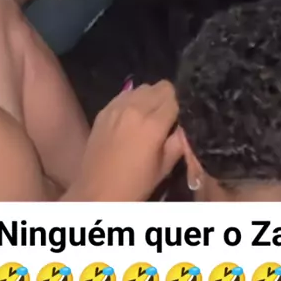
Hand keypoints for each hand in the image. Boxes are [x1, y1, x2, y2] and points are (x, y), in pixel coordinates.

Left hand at [67, 82, 181, 201]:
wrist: (96, 194)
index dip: (180, 108)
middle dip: (167, 100)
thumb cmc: (134, 185)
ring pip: (142, 87)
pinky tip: (131, 119)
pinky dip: (132, 101)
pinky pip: (124, 95)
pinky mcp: (103, 110)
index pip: (175, 97)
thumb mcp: (164, 168)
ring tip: (148, 118)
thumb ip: (179, 142)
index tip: (179, 121)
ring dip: (150, 98)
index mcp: (153, 124)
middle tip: (165, 119)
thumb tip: (184, 126)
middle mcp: (135, 108)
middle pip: (160, 87)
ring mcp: (116, 107)